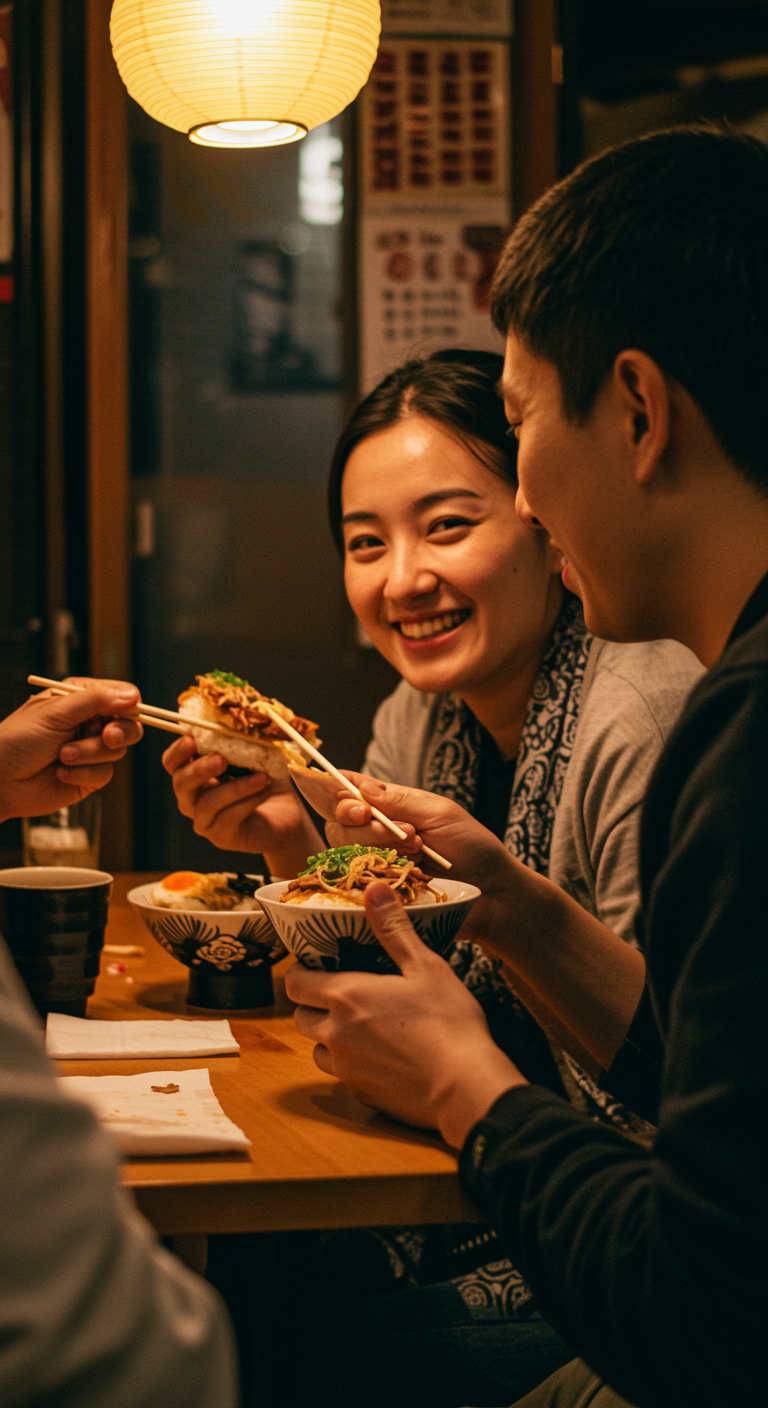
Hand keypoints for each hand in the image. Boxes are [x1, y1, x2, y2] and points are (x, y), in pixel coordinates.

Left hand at [0, 679, 143, 821]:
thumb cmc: (19, 739)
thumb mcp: (57, 712)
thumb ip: (95, 700)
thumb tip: (133, 695)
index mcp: (81, 698)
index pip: (121, 695)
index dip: (128, 705)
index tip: (125, 712)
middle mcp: (89, 722)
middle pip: (129, 724)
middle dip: (120, 732)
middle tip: (108, 737)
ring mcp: (90, 749)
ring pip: (116, 751)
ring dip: (89, 755)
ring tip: (62, 756)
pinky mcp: (89, 775)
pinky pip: (105, 774)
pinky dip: (83, 774)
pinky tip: (61, 773)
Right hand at [162, 737, 322, 874]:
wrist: (288, 817)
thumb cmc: (268, 781)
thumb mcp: (258, 756)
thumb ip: (244, 739)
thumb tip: (243, 717)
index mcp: (196, 774)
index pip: (172, 763)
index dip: (177, 752)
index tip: (191, 740)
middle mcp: (193, 798)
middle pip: (180, 783)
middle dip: (198, 769)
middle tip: (221, 760)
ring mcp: (205, 821)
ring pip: (207, 803)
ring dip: (235, 787)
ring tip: (262, 777)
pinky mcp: (222, 837)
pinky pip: (228, 818)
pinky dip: (248, 801)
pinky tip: (264, 791)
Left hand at [286, 880, 524, 1148]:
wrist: (466, 1088)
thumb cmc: (449, 1023)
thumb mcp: (425, 966)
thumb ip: (394, 929)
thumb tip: (374, 888)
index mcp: (346, 996)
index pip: (296, 983)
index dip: (302, 972)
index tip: (319, 966)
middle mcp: (336, 1034)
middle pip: (299, 1016)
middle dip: (312, 1003)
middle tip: (339, 992)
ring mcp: (346, 1068)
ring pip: (316, 1048)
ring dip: (327, 1036)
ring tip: (357, 1024)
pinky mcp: (360, 1094)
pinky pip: (340, 1074)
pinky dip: (348, 1062)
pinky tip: (379, 1054)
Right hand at [289, 767, 511, 896]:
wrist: (491, 890)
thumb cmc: (472, 846)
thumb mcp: (440, 813)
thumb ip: (399, 801)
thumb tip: (360, 788)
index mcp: (390, 803)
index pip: (350, 791)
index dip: (338, 792)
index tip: (356, 805)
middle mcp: (376, 831)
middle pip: (340, 824)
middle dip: (368, 825)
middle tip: (406, 830)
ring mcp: (375, 861)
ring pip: (347, 850)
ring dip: (381, 846)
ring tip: (419, 848)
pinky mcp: (379, 889)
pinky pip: (360, 880)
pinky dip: (382, 872)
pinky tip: (411, 868)